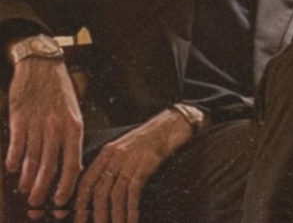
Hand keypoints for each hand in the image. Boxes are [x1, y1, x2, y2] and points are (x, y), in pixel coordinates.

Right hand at [6, 58, 82, 219]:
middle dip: (42, 188)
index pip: (72, 163)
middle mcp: (56, 128)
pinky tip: (11, 169)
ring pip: (31, 159)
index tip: (61, 199)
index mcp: (74, 127)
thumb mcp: (75, 112)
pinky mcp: (19, 119)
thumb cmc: (60, 90)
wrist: (42, 65)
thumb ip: (71, 137)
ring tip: (24, 189)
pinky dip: (13, 159)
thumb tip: (71, 165)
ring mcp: (37, 124)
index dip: (66, 184)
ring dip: (26, 178)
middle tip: (36, 202)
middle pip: (49, 166)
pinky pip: (16, 145)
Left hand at [73, 108, 192, 222]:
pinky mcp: (145, 165)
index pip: (86, 181)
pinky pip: (133, 192)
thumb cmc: (152, 137)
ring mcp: (130, 161)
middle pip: (98, 190)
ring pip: (114, 194)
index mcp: (106, 152)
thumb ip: (113, 163)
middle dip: (95, 214)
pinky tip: (132, 221)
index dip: (79, 202)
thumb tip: (102, 189)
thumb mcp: (126, 147)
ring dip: (114, 216)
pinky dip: (131, 210)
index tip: (76, 219)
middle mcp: (114, 156)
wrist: (173, 123)